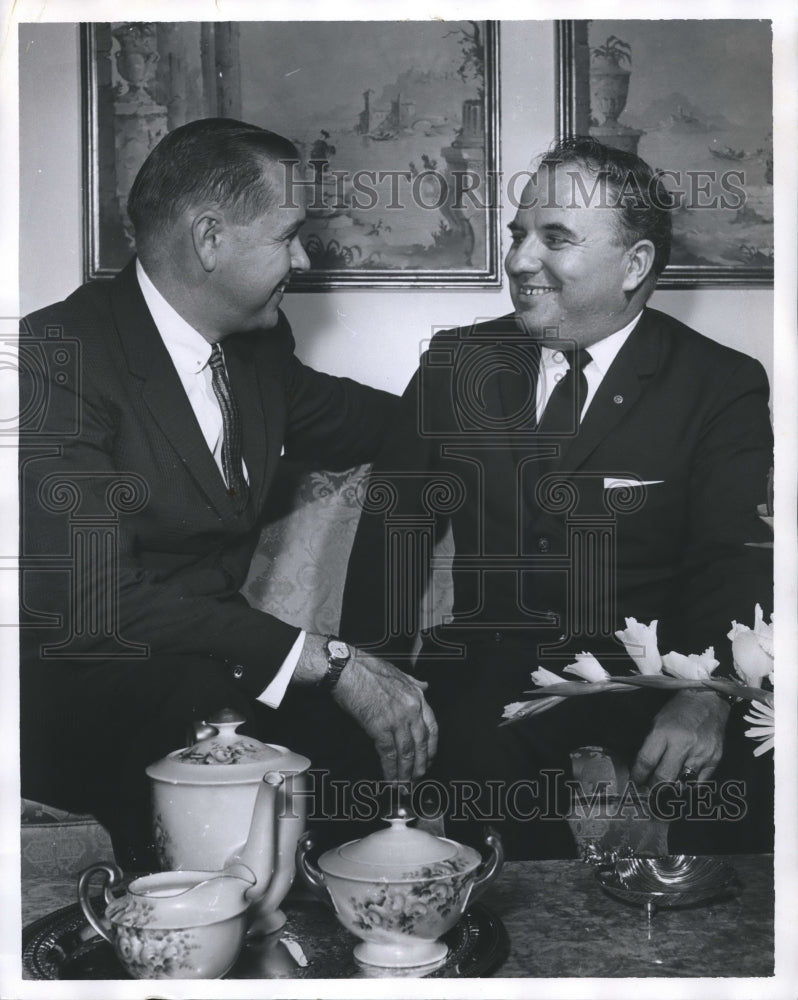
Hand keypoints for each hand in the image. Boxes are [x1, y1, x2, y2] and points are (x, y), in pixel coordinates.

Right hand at [294, 633, 437, 780]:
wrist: (348, 669)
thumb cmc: (368, 668)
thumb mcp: (399, 672)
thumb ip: (414, 682)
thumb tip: (425, 685)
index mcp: (418, 696)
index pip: (432, 728)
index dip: (431, 748)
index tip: (429, 760)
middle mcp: (411, 709)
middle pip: (421, 744)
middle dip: (420, 765)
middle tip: (417, 779)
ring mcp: (397, 719)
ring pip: (407, 753)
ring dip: (406, 773)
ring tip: (405, 786)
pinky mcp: (380, 727)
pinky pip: (389, 754)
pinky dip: (391, 770)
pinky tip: (390, 779)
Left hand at [630, 690, 729, 785]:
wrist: (708, 700)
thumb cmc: (679, 710)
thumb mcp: (658, 721)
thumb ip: (651, 744)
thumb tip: (643, 768)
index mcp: (664, 733)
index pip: (646, 762)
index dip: (639, 775)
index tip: (636, 781)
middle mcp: (683, 745)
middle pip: (664, 778)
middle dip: (653, 789)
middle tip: (648, 794)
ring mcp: (701, 754)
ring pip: (682, 784)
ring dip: (671, 791)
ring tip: (664, 794)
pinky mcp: (715, 760)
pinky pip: (700, 782)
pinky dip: (689, 786)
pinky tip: (682, 785)